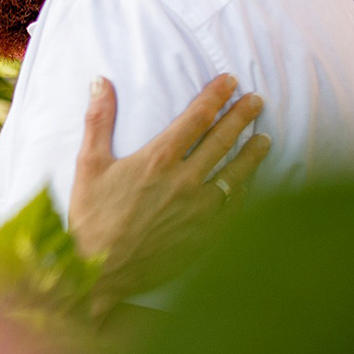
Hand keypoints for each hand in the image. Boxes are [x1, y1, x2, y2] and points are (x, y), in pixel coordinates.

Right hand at [68, 74, 269, 310]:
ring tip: (265, 138)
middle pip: (222, 140)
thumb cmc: (92, 219)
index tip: (230, 81)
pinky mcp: (206, 235)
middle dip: (242, 116)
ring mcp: (200, 209)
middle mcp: (185, 180)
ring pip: (236, 173)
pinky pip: (234, 207)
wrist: (101, 273)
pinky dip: (244, 190)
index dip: (215, 96)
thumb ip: (98, 120)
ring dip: (252, 152)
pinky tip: (249, 183)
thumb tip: (100, 82)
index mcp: (158, 159)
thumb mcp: (88, 164)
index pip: (196, 118)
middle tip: (256, 101)